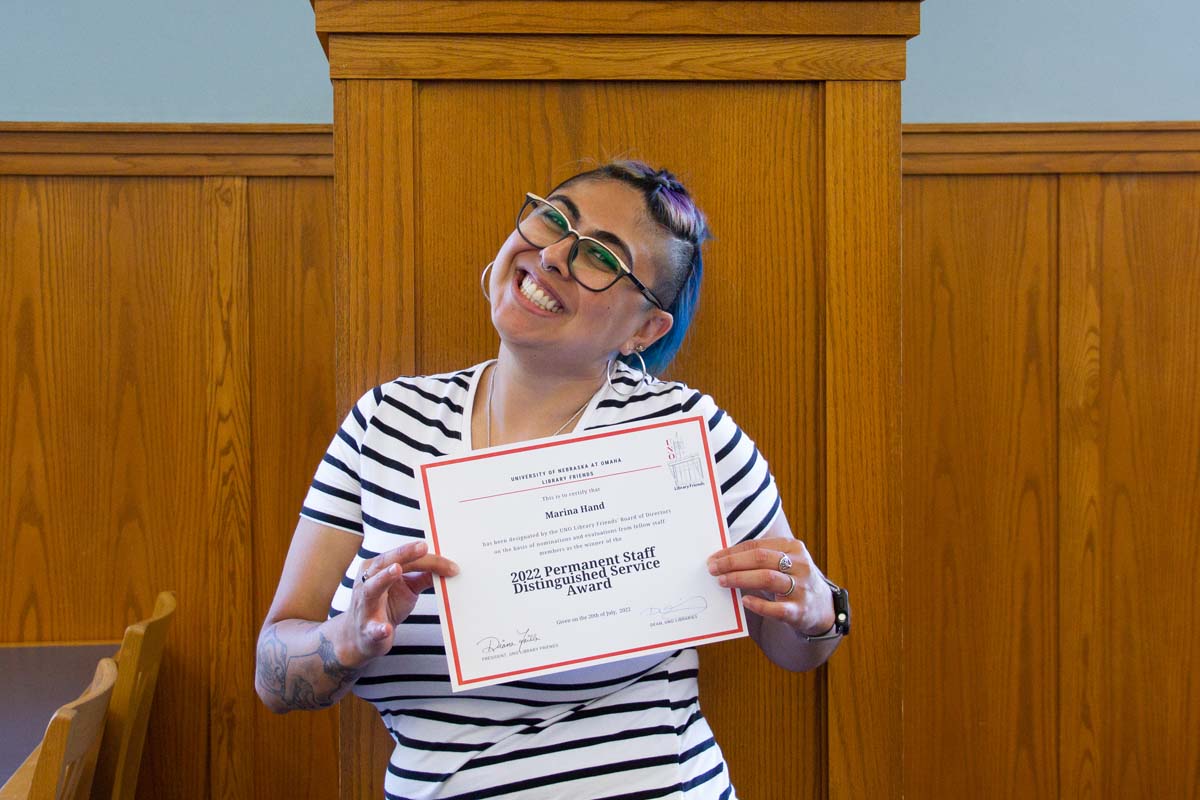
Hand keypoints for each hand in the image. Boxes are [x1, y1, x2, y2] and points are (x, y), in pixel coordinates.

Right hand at [336, 540, 458, 666]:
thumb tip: (448, 567)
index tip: (449, 562)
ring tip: (397, 570)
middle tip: (422, 547)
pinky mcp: (367, 629)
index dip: (426, 558)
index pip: (402, 558)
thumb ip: (424, 576)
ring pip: (371, 589)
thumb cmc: (385, 606)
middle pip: (384, 564)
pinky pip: (373, 628)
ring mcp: (365, 606)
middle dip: (402, 554)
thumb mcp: (407, 588)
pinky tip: (387, 629)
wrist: (362, 637)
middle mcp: (367, 583)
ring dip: (384, 578)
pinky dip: (379, 628)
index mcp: (377, 569)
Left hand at [707, 538, 833, 636]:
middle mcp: (799, 565)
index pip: (757, 545)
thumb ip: (760, 559)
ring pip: (767, 578)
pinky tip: (745, 601)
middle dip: (733, 563)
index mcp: (793, 548)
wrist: (822, 608)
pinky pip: (777, 608)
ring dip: (741, 578)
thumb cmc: (794, 581)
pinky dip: (759, 604)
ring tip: (722, 581)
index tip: (714, 558)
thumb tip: (724, 558)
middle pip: (760, 558)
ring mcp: (801, 588)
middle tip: (713, 568)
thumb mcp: (784, 562)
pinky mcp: (800, 611)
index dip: (732, 551)